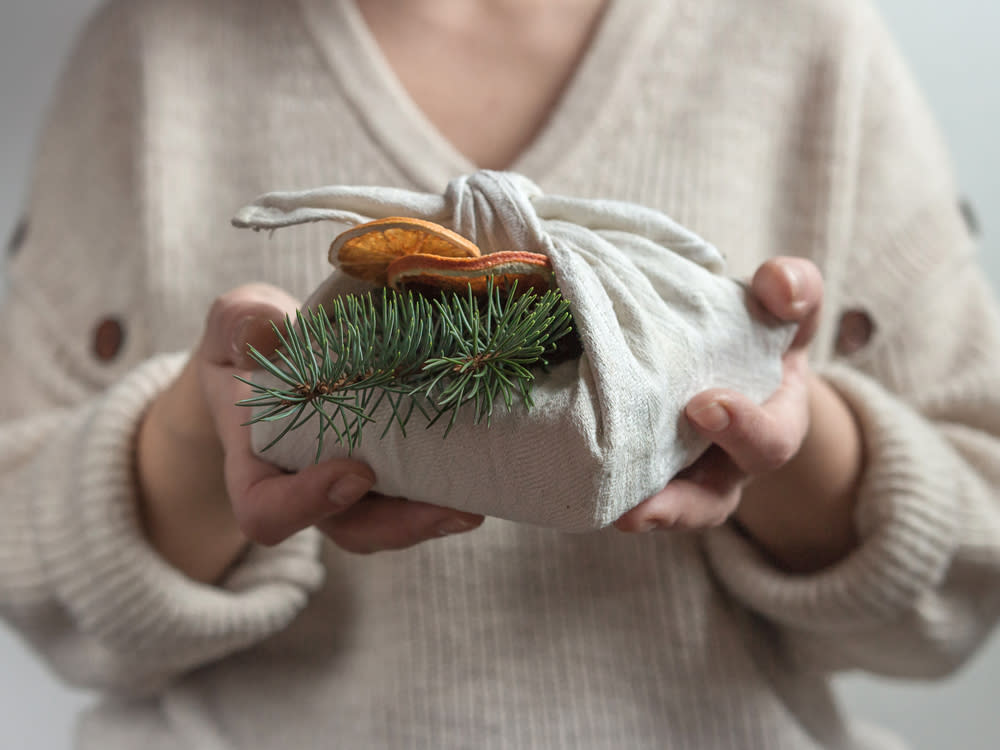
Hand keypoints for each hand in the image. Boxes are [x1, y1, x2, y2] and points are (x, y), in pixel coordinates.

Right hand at [137, 284, 482, 583]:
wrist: (278, 353)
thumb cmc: (251, 341)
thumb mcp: (236, 321)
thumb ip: (240, 324)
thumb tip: (267, 331)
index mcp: (257, 461)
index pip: (266, 510)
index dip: (307, 505)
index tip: (355, 472)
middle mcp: (306, 484)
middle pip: (348, 529)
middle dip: (399, 526)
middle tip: (451, 509)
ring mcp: (350, 482)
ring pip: (389, 521)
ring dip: (433, 518)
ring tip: (476, 504)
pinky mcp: (388, 467)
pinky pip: (414, 492)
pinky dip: (447, 487)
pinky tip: (486, 471)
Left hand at [615, 258, 862, 570]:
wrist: (721, 346)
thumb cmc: (756, 325)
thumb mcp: (782, 302)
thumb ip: (793, 288)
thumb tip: (779, 288)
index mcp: (770, 424)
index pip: (770, 442)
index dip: (743, 429)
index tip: (706, 405)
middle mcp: (725, 464)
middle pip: (710, 501)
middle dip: (681, 503)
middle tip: (644, 500)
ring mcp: (680, 474)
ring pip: (663, 513)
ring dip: (637, 516)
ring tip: (610, 518)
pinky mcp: (636, 469)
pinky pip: (622, 492)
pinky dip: (600, 490)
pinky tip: (568, 480)